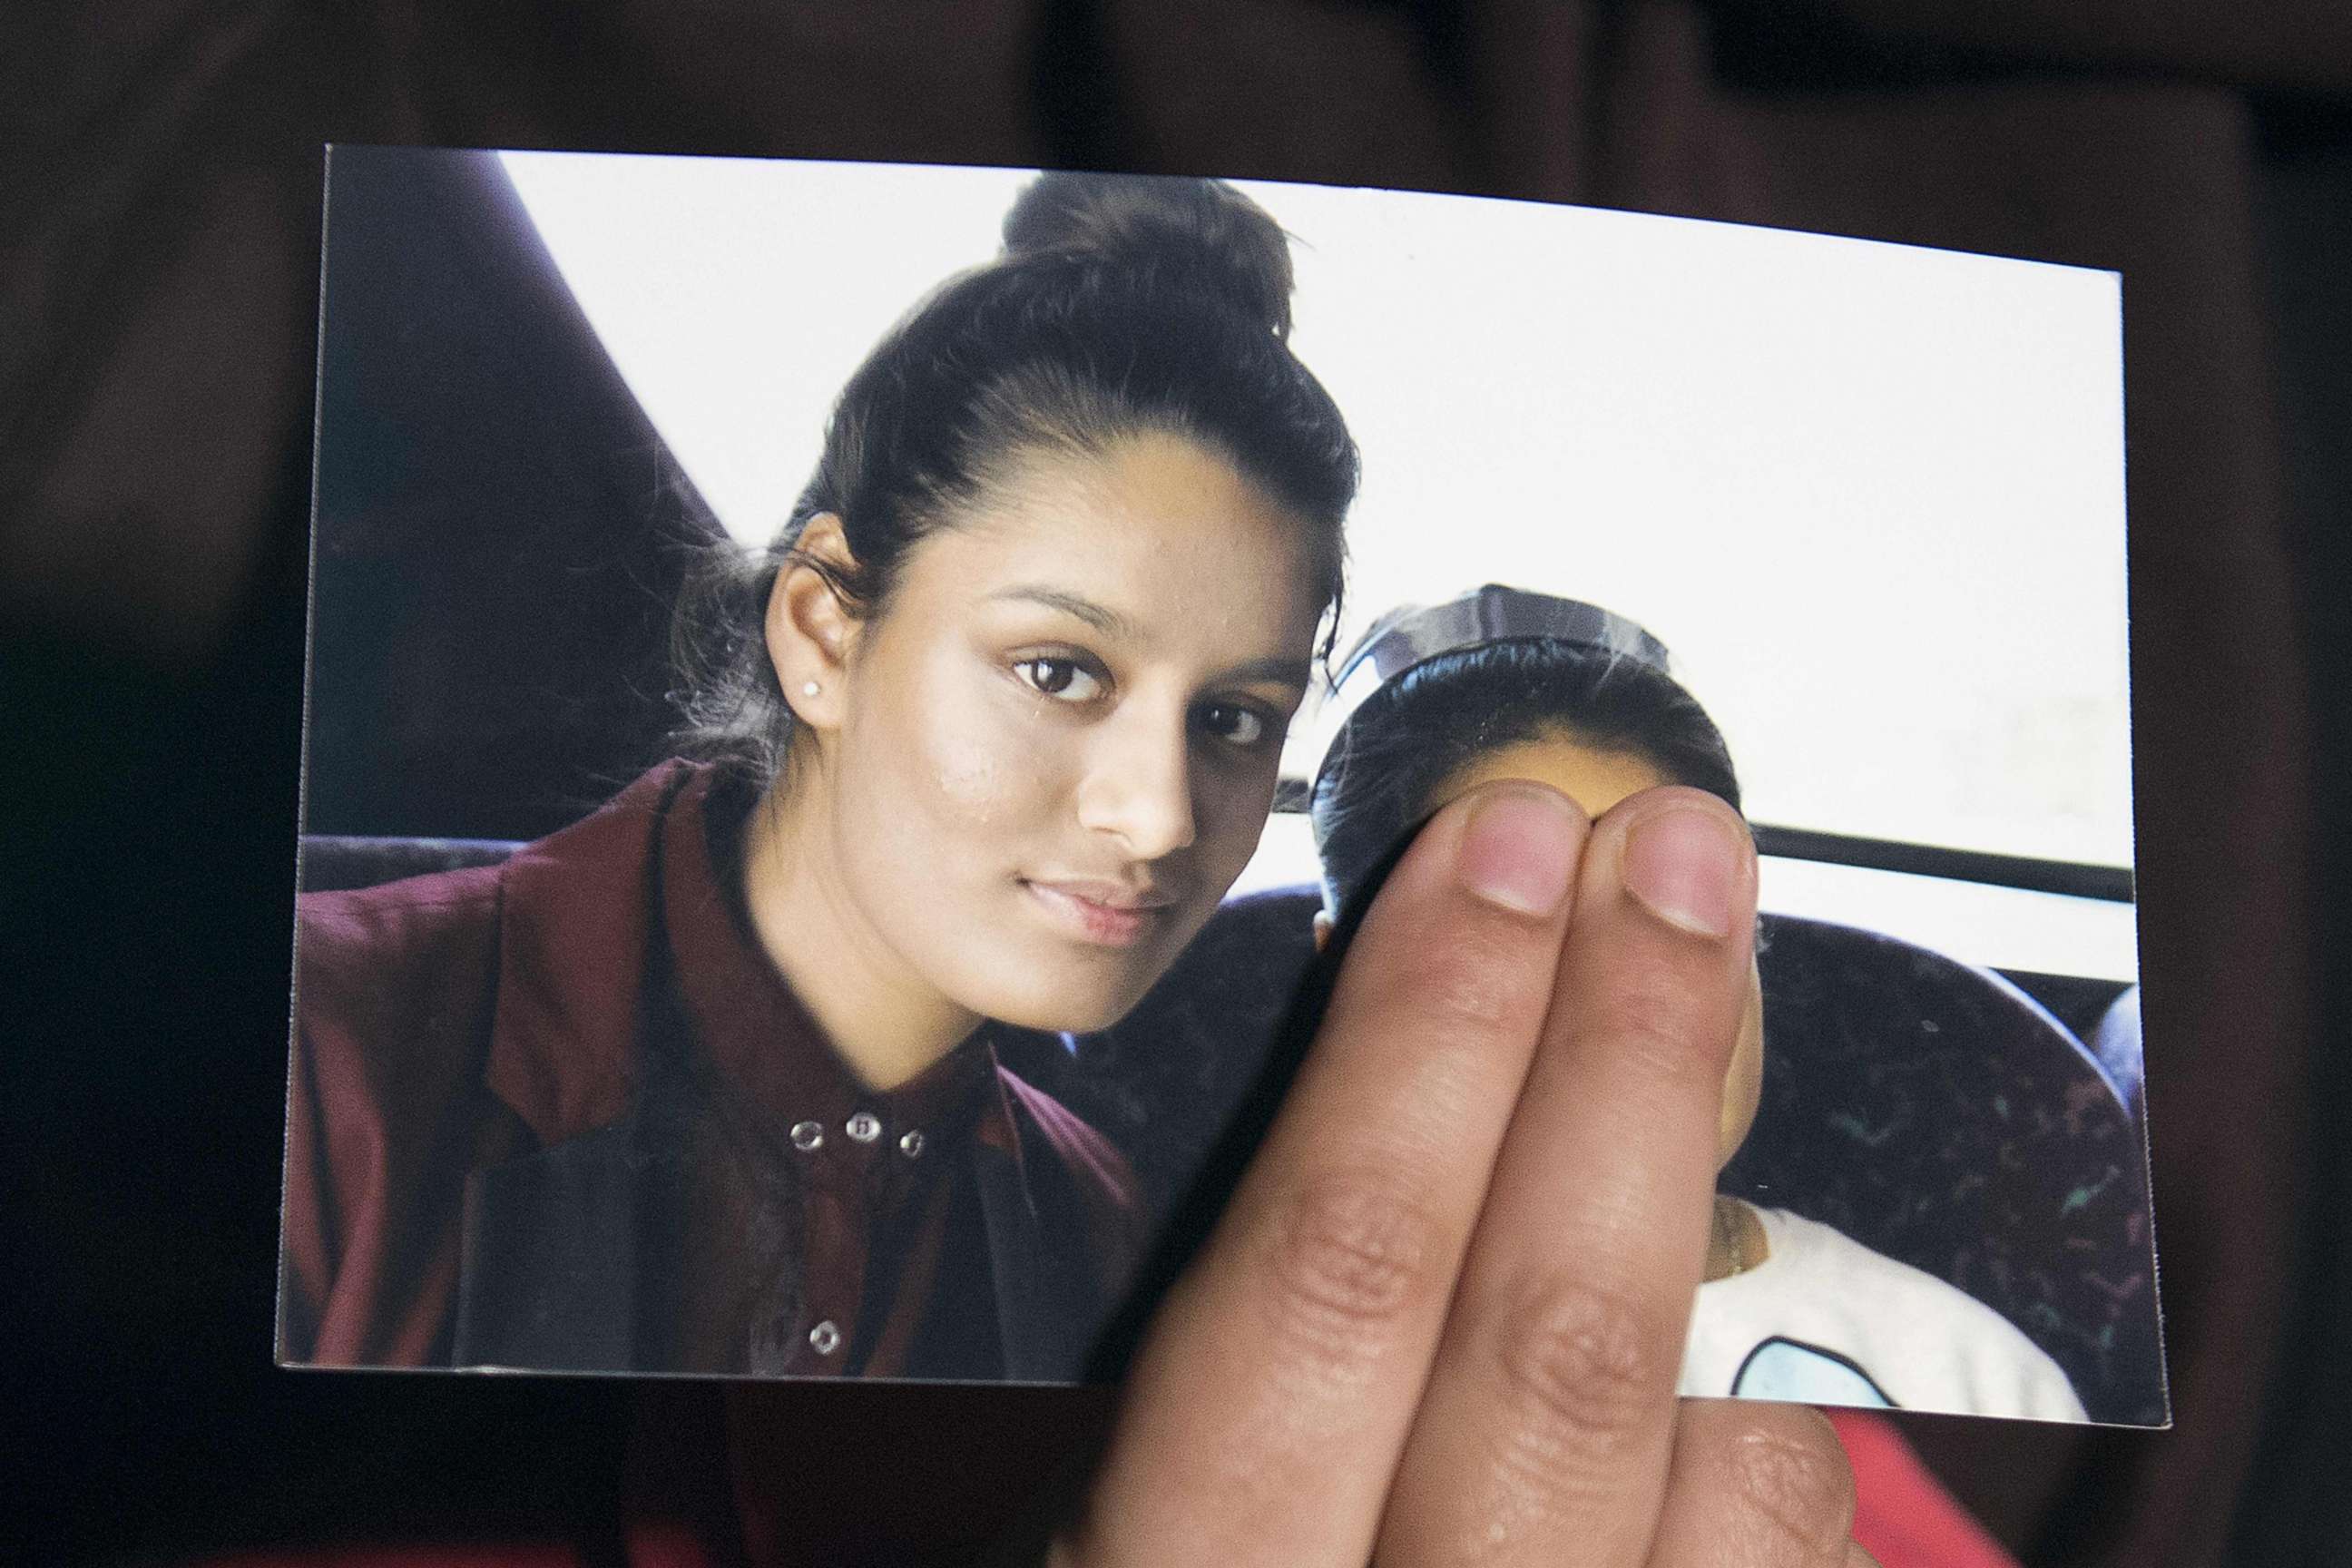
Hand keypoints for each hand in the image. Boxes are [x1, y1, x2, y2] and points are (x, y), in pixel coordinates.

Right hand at [1054, 780, 1870, 1565]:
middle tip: (1676, 855)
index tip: (1499, 852)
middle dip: (1629, 1058)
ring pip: (1715, 1457)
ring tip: (1693, 1031)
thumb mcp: (1085, 1530)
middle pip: (1558, 1341)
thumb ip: (1214, 1369)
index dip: (1432, 1045)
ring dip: (1718, 1222)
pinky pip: (1777, 1559)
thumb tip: (1372, 1065)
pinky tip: (1711, 1336)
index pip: (1325, 1286)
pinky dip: (1762, 1419)